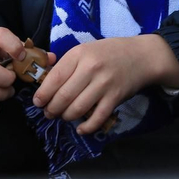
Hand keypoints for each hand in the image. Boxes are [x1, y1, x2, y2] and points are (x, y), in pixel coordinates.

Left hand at [32, 35, 178, 135]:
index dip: (42, 94)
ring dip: (66, 117)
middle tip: (49, 113)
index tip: (38, 102)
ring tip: (64, 116)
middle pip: (63, 97)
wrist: (140, 56)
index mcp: (79, 54)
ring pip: (77, 109)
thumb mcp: (85, 50)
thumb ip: (66, 64)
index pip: (54, 78)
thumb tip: (44, 83)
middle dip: (52, 109)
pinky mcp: (115, 98)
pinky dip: (86, 128)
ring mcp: (104, 84)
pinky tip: (81, 129)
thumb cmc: (108, 52)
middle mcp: (90, 69)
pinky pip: (96, 118)